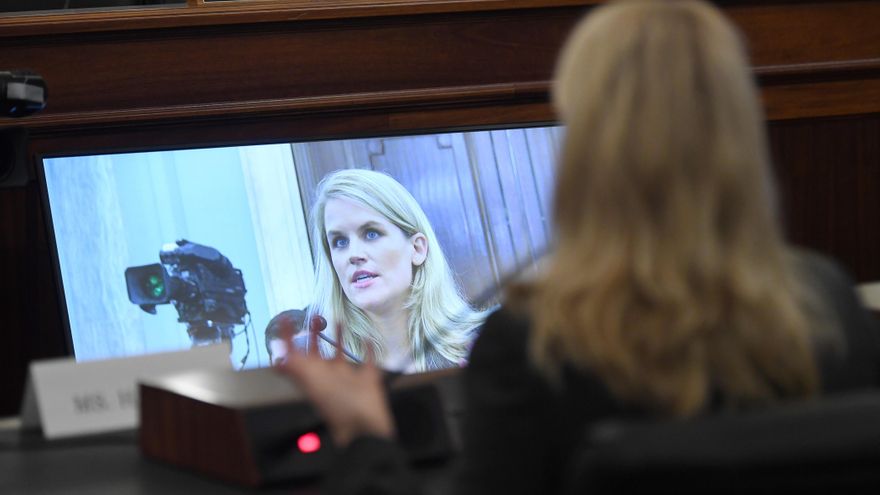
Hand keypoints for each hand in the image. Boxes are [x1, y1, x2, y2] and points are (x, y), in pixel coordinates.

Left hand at [274, 316, 394, 446]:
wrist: (364, 424)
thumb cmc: (337, 403)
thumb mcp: (312, 383)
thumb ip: (296, 369)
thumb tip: (276, 357)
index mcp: (312, 377)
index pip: (295, 354)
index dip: (288, 338)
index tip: (285, 319)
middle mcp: (327, 376)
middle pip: (316, 354)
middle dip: (312, 336)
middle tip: (312, 317)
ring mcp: (347, 378)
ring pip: (340, 354)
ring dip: (338, 338)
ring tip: (338, 320)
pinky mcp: (367, 378)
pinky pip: (366, 360)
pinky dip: (367, 349)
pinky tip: (367, 337)